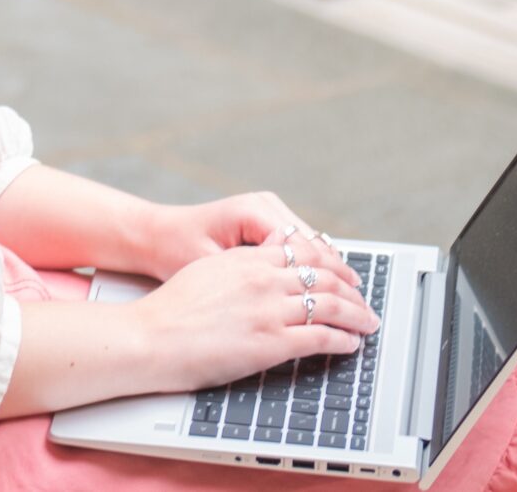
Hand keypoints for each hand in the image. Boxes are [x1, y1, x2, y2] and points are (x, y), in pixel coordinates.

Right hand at [127, 239, 379, 389]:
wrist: (150, 336)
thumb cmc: (170, 310)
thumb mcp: (207, 270)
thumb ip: (241, 267)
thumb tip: (262, 270)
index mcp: (249, 258)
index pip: (305, 253)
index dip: (332, 264)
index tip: (344, 274)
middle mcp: (264, 278)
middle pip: (324, 277)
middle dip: (351, 290)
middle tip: (364, 300)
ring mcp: (269, 310)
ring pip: (330, 305)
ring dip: (355, 315)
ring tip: (367, 322)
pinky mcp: (270, 342)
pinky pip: (320, 337)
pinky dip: (342, 339)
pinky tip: (350, 343)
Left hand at [135, 191, 360, 286]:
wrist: (153, 235)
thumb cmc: (175, 251)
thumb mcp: (212, 267)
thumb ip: (253, 270)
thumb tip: (297, 278)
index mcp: (255, 211)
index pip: (306, 247)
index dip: (331, 279)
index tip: (349, 306)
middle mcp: (266, 205)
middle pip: (317, 245)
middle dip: (341, 279)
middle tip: (363, 312)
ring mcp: (267, 210)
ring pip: (313, 245)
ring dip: (332, 275)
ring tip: (355, 305)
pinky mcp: (265, 220)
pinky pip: (299, 246)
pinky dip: (315, 269)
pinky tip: (328, 293)